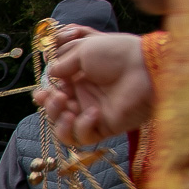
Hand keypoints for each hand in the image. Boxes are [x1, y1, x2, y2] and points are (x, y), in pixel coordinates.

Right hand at [34, 32, 153, 145]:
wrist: (145, 66)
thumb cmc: (117, 53)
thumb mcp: (83, 50)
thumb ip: (62, 64)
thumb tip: (50, 75)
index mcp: (78, 80)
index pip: (53, 95)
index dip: (45, 95)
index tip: (43, 91)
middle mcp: (84, 98)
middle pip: (55, 114)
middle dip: (50, 107)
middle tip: (58, 97)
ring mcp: (94, 114)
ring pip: (64, 130)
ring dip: (59, 121)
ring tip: (69, 109)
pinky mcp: (105, 128)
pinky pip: (84, 138)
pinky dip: (82, 127)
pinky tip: (93, 112)